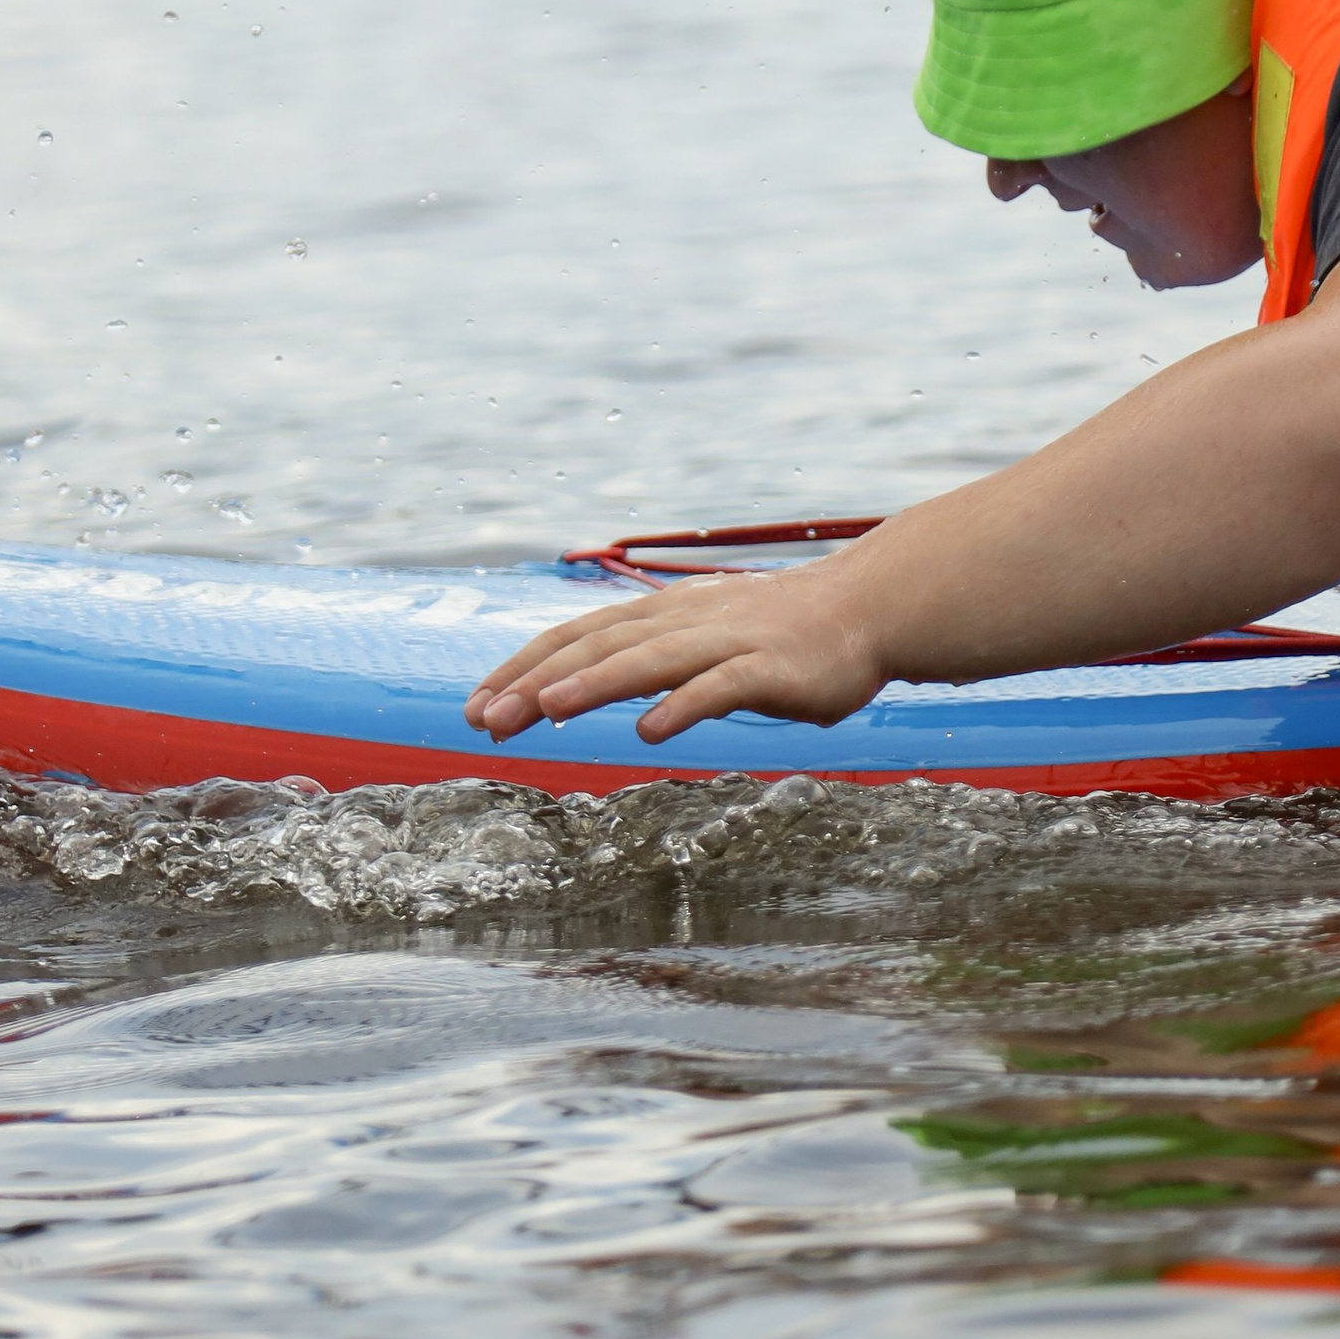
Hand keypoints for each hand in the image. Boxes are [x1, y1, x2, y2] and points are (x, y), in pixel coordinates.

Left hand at [465, 559, 891, 746]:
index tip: (477, 704)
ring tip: (547, 709)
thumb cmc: (774, 631)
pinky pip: (720, 687)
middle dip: (537, 682)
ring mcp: (726, 642)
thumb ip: (644, 655)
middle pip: (598, 648)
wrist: (862, 607)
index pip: (576, 637)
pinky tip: (651, 731)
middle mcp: (683, 621)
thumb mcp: (698, 633)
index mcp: (659, 615)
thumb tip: (575, 684)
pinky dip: (684, 705)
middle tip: (486, 720)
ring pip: (650, 660)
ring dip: (596, 684)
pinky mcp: (769, 668)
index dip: (522, 667)